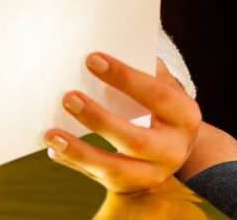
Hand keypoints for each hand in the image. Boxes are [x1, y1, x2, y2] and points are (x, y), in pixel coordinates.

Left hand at [44, 53, 201, 192]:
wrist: (174, 147)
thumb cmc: (160, 105)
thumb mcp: (164, 86)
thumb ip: (144, 69)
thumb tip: (106, 50)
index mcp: (184, 116)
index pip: (155, 95)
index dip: (123, 77)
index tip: (91, 59)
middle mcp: (173, 150)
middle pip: (135, 140)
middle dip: (99, 119)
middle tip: (68, 97)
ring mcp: (152, 173)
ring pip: (114, 168)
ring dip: (79, 151)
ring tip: (51, 134)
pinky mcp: (130, 186)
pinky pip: (98, 176)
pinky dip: (74, 162)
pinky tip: (53, 149)